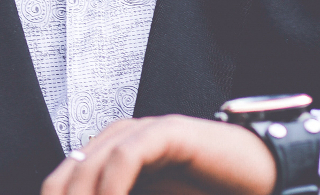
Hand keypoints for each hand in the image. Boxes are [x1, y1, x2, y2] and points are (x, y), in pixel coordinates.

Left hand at [40, 114, 276, 194]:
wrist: (260, 178)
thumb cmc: (206, 193)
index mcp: (107, 157)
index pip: (59, 185)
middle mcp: (117, 139)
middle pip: (66, 178)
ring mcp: (141, 131)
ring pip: (90, 167)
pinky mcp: (166, 131)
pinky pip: (126, 157)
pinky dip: (112, 189)